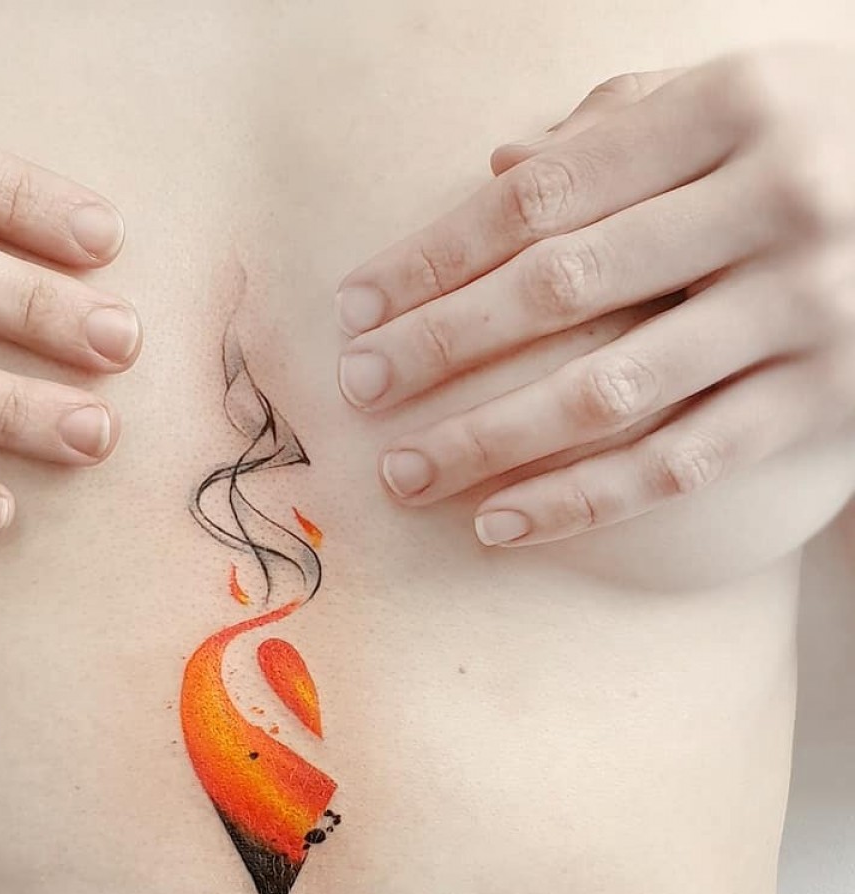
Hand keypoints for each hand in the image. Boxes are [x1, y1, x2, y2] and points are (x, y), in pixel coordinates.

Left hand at [334, 43, 854, 546]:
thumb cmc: (824, 138)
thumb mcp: (734, 98)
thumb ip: (616, 126)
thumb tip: (494, 170)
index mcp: (729, 110)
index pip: (539, 198)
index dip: (432, 257)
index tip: (355, 307)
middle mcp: (773, 204)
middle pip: (560, 288)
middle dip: (439, 345)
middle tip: (356, 388)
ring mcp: (804, 308)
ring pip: (610, 392)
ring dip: (489, 440)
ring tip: (404, 475)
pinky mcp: (824, 400)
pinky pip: (681, 465)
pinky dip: (581, 502)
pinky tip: (499, 523)